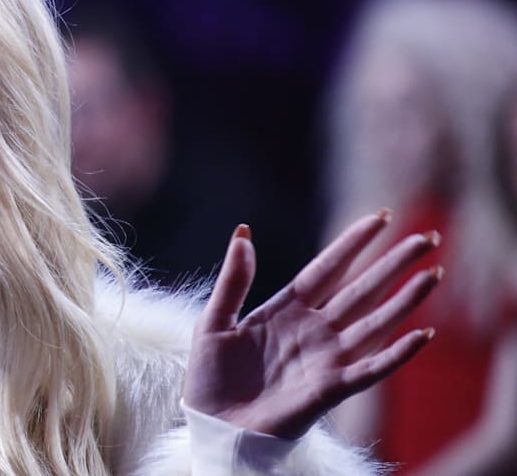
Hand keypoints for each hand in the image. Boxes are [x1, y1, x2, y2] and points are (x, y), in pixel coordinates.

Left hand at [182, 211, 440, 438]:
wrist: (212, 427)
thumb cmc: (211, 378)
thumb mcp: (215, 321)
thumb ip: (233, 281)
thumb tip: (243, 233)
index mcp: (285, 310)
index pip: (326, 269)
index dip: (352, 244)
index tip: (379, 217)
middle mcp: (313, 330)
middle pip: (360, 290)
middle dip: (392, 264)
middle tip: (426, 237)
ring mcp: (325, 358)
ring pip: (375, 322)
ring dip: (405, 300)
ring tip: (432, 274)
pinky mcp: (330, 389)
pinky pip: (371, 369)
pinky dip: (397, 354)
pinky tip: (420, 334)